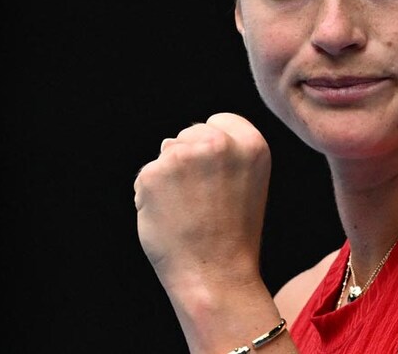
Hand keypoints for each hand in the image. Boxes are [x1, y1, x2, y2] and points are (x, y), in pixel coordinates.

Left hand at [134, 112, 271, 294]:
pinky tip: (168, 218)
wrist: (216, 276)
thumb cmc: (232, 235)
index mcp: (252, 144)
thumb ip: (225, 155)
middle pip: (188, 134)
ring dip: (168, 178)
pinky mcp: (153, 174)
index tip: (217, 177)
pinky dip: (150, 196)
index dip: (213, 148)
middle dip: (188, 160)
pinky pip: (145, 177)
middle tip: (202, 201)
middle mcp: (219, 143)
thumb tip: (169, 142)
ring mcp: (183, 156)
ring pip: (165, 155)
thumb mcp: (247, 184)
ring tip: (187, 212)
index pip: (219, 122)